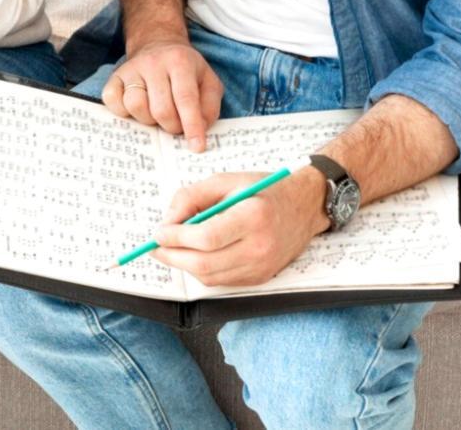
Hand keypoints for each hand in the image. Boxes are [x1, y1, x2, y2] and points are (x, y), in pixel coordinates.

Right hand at [101, 39, 222, 149]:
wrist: (157, 44)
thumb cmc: (185, 69)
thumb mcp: (208, 81)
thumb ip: (209, 106)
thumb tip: (200, 130)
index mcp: (180, 61)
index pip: (186, 99)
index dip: (192, 126)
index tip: (197, 147)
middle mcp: (153, 63)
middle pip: (161, 109)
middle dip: (172, 126)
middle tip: (177, 124)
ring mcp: (131, 69)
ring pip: (136, 106)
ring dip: (149, 120)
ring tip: (157, 115)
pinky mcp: (114, 77)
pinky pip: (113, 102)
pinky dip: (124, 112)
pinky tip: (137, 109)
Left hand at [149, 169, 328, 286]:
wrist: (304, 206)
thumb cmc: (262, 190)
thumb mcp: (225, 180)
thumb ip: (192, 197)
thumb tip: (168, 221)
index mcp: (253, 217)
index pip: (206, 238)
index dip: (176, 238)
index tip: (159, 232)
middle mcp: (260, 247)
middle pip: (205, 264)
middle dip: (173, 256)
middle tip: (156, 246)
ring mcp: (262, 267)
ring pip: (210, 277)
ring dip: (184, 265)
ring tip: (172, 249)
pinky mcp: (260, 278)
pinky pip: (221, 281)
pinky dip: (202, 271)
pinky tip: (194, 256)